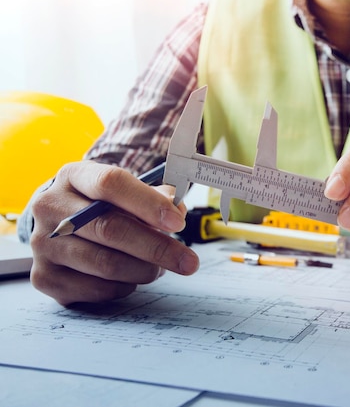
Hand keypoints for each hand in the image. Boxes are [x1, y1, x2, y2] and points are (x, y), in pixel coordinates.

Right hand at [29, 161, 198, 305]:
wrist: (57, 224)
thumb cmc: (100, 206)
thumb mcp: (124, 190)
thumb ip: (155, 197)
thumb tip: (178, 211)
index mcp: (73, 176)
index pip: (110, 184)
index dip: (148, 203)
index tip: (178, 222)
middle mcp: (50, 208)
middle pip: (111, 229)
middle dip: (157, 247)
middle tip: (189, 261)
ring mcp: (43, 245)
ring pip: (107, 264)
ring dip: (144, 269)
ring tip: (159, 267)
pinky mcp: (46, 277)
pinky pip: (98, 289)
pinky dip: (126, 286)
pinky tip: (133, 277)